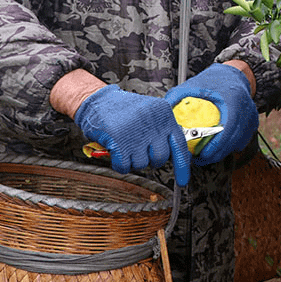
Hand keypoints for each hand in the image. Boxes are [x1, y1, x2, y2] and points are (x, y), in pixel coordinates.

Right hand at [74, 85, 191, 185]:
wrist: (98, 100)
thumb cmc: (123, 109)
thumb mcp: (150, 112)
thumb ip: (163, 130)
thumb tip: (173, 153)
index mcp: (164, 114)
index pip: (179, 144)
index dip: (182, 166)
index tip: (182, 180)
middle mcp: (153, 123)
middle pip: (160, 158)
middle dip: (150, 159)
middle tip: (139, 150)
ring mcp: (137, 132)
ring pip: (141, 164)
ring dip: (132, 160)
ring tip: (126, 144)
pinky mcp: (119, 141)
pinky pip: (124, 166)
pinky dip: (119, 164)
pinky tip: (116, 152)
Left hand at [164, 63, 258, 165]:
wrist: (234, 74)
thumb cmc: (212, 80)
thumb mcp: (192, 85)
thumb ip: (176, 98)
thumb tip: (162, 116)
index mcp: (233, 99)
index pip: (227, 128)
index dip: (216, 146)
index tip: (202, 154)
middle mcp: (246, 109)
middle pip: (234, 140)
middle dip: (217, 154)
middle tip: (200, 159)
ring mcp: (252, 116)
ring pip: (239, 143)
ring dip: (224, 152)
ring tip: (206, 155)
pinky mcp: (253, 122)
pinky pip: (243, 140)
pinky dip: (231, 146)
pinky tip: (219, 148)